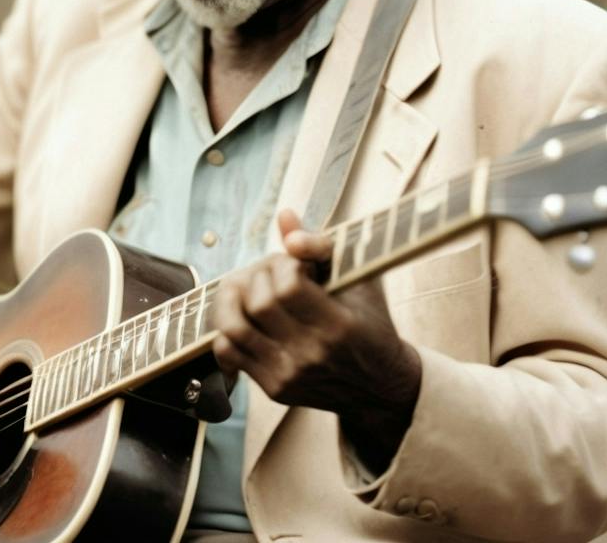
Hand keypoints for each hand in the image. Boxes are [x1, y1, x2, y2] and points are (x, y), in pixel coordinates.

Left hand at [211, 210, 420, 470]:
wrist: (380, 384)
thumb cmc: (370, 321)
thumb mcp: (358, 278)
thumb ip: (320, 246)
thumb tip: (284, 217)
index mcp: (337, 325)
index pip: (287, 286)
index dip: (283, 265)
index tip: (294, 264)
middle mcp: (311, 354)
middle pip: (259, 303)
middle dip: (260, 276)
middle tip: (273, 273)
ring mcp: (289, 374)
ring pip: (235, 328)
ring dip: (234, 299)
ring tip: (248, 288)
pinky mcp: (273, 388)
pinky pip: (229, 353)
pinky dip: (226, 329)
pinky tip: (243, 316)